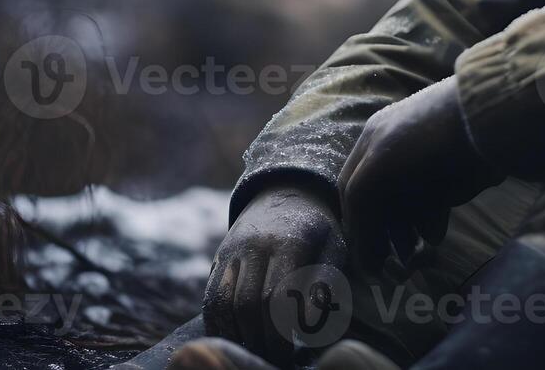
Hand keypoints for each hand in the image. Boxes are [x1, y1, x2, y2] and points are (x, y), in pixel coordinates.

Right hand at [203, 182, 343, 364]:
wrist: (288, 192)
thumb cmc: (320, 229)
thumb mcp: (335, 247)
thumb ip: (325, 283)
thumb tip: (308, 324)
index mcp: (290, 240)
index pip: (277, 297)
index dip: (280, 331)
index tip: (289, 354)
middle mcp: (255, 244)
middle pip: (247, 304)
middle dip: (259, 339)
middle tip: (271, 359)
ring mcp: (232, 251)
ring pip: (222, 303)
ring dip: (236, 336)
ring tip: (254, 353)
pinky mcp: (219, 259)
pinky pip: (210, 298)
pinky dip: (218, 325)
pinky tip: (235, 341)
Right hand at [338, 77, 501, 274]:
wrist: (483, 122)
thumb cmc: (420, 144)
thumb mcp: (375, 174)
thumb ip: (361, 212)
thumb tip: (366, 258)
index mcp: (372, 142)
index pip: (352, 190)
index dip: (355, 224)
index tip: (363, 255)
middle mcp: (395, 153)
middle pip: (381, 203)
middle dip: (383, 234)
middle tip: (390, 264)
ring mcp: (426, 166)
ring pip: (408, 209)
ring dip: (407, 234)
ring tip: (412, 257)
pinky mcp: (454, 177)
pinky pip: (434, 207)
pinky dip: (431, 225)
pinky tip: (434, 238)